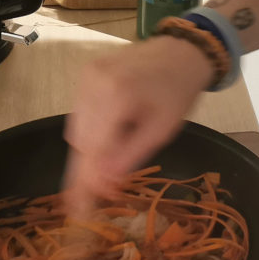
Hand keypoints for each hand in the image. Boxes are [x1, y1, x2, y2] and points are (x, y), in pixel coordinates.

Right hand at [63, 35, 213, 213]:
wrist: (182, 50)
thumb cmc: (179, 91)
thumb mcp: (163, 129)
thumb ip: (130, 156)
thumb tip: (102, 184)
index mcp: (117, 96)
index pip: (92, 149)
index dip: (84, 182)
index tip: (78, 209)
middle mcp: (95, 83)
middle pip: (80, 141)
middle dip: (87, 168)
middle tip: (95, 195)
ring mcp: (87, 76)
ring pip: (76, 129)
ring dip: (89, 149)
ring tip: (111, 159)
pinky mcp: (86, 73)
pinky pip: (80, 112)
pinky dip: (91, 129)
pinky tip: (110, 132)